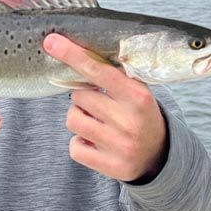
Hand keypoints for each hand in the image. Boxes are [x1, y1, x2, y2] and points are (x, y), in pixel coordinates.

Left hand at [42, 34, 167, 182]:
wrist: (159, 155)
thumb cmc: (140, 115)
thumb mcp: (136, 91)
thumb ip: (112, 76)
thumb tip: (73, 54)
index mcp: (137, 96)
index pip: (98, 71)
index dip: (73, 55)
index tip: (52, 43)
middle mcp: (129, 121)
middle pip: (79, 96)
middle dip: (83, 97)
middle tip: (100, 104)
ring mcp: (120, 146)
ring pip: (72, 120)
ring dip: (79, 118)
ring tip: (97, 122)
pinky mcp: (111, 167)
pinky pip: (74, 147)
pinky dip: (80, 143)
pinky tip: (96, 142)